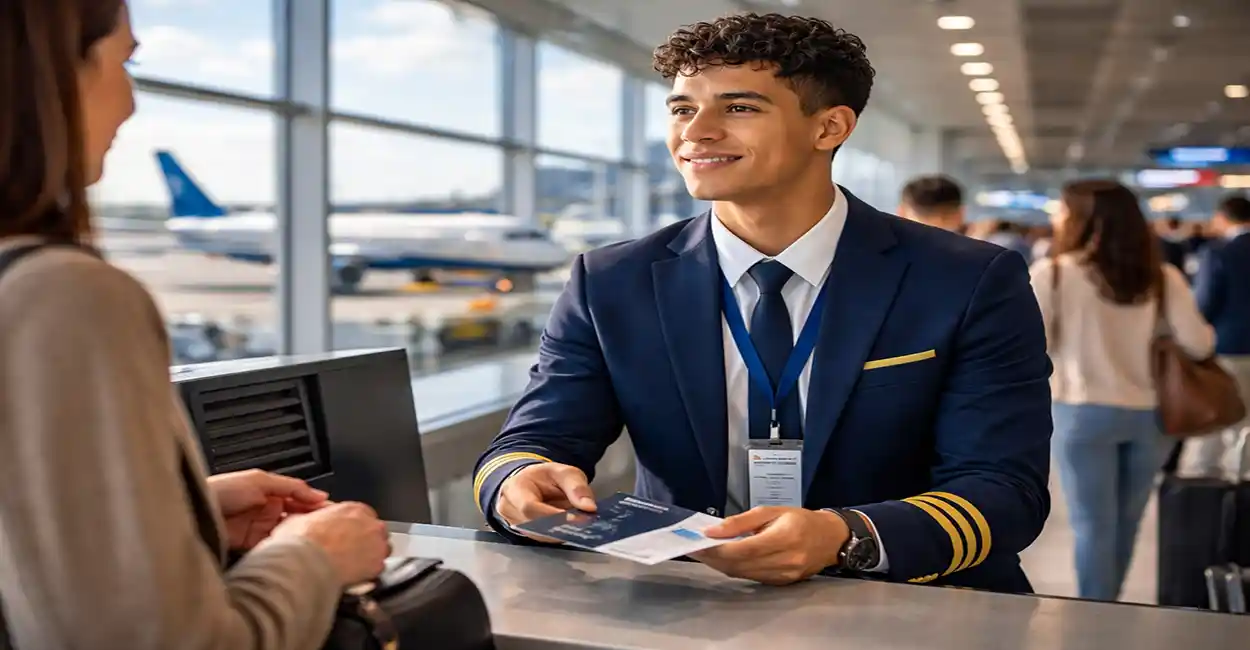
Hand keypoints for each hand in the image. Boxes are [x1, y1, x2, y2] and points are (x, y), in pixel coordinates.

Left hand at [207, 469, 329, 549]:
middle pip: (297, 517)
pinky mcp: (250, 545)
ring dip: (298, 537)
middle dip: (312, 523)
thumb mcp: (260, 481)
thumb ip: (292, 487)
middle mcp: (267, 509)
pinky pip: (272, 547)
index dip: (317, 506)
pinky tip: (292, 550)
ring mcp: (259, 528)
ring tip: (313, 541)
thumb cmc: (221, 490)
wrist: (193, 511)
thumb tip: (319, 494)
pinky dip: (282, 548)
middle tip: (329, 529)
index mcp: (271, 491)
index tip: (335, 514)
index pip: (301, 499)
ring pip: (287, 533)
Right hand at [271, 501, 390, 587]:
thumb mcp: (298, 519)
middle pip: (374, 532)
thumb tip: (303, 522)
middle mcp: (371, 524)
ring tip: (352, 566)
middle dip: (365, 541)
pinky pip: (378, 569)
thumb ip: (310, 518)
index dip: (353, 528)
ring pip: (380, 549)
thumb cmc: (301, 542)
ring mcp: (378, 545)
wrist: (306, 563)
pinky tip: (355, 577)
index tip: (346, 536)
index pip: (363, 516)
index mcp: (354, 509)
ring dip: (370, 556)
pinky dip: (369, 573)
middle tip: (347, 552)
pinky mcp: (378, 565)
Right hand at [496, 463, 595, 541]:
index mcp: (515, 488)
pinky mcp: (525, 534)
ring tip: (581, 524)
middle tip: (585, 522)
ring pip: (540, 536)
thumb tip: (589, 507)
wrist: (533, 484)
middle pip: (534, 525)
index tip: (577, 518)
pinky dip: (560, 536)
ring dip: (562, 532)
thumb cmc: (546, 477)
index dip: (553, 516)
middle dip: (561, 526)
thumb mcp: (564, 472)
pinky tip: (573, 530)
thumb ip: (576, 487)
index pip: (529, 507)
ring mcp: (515, 524)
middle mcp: (510, 508)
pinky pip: (543, 540)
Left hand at [692, 507, 848, 584]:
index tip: (698, 543)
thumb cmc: (801, 519)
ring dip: (721, 565)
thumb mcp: (771, 510)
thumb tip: (713, 530)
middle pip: (739, 565)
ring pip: (742, 574)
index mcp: (784, 537)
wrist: (830, 539)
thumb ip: (741, 521)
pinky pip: (751, 578)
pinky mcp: (782, 583)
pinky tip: (725, 560)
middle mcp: (785, 560)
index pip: (743, 549)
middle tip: (694, 549)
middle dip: (713, 558)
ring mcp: (784, 575)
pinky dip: (735, 569)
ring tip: (706, 554)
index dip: (717, 549)